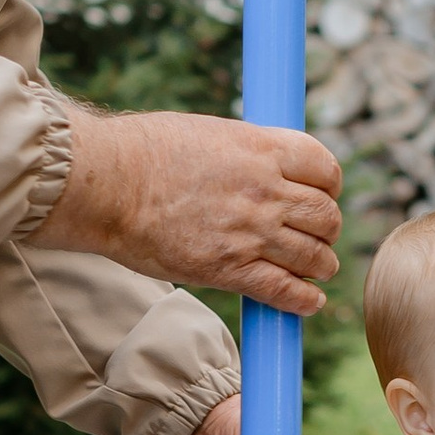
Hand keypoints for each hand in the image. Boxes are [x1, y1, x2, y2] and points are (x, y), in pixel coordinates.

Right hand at [36, 103, 341, 309]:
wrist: (106, 185)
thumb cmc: (143, 151)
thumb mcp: (208, 133)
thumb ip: (244, 152)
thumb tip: (261, 164)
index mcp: (261, 149)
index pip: (326, 168)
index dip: (329, 185)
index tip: (321, 194)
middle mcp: (265, 190)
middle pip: (327, 215)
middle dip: (326, 228)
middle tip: (315, 236)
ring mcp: (251, 232)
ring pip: (315, 256)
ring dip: (320, 265)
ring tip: (314, 269)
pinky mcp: (230, 270)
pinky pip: (286, 291)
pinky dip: (304, 300)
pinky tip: (308, 302)